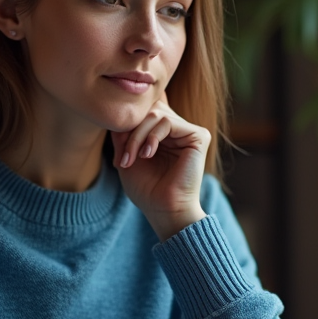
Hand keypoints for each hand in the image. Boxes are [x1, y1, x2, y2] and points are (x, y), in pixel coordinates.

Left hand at [111, 98, 209, 240]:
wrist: (163, 209)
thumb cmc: (146, 189)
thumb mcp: (125, 155)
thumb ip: (122, 132)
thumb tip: (119, 113)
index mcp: (162, 133)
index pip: (143, 111)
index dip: (127, 126)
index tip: (118, 155)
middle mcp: (177, 129)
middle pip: (148, 108)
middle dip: (130, 130)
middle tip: (123, 156)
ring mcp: (188, 131)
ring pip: (155, 114)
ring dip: (137, 137)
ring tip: (132, 159)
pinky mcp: (198, 135)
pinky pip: (167, 121)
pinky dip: (152, 137)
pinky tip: (147, 155)